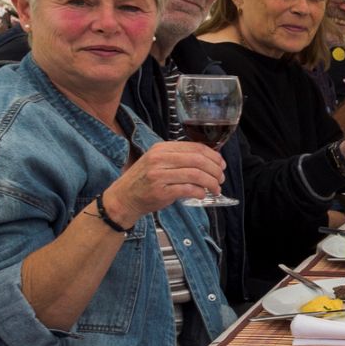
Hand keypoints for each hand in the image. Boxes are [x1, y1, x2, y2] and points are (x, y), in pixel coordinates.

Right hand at [106, 142, 224, 219]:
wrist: (123, 197)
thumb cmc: (144, 181)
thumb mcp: (158, 162)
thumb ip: (180, 158)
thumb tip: (210, 160)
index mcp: (162, 148)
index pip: (195, 147)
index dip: (213, 156)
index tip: (221, 164)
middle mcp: (160, 159)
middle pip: (198, 160)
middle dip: (215, 170)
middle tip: (221, 178)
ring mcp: (159, 175)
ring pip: (196, 174)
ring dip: (211, 183)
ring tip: (216, 189)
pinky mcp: (161, 191)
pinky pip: (188, 189)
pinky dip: (200, 192)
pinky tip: (203, 195)